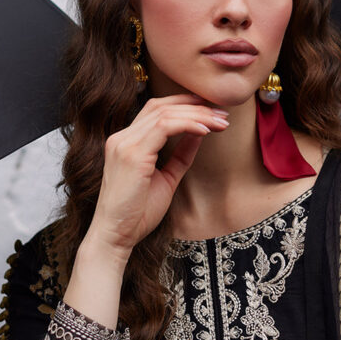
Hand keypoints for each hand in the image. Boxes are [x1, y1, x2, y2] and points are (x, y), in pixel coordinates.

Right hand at [85, 94, 228, 262]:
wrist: (117, 235)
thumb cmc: (138, 213)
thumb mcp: (166, 179)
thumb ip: (180, 156)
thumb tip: (198, 134)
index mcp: (126, 142)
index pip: (155, 110)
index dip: (184, 104)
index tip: (211, 110)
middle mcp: (122, 138)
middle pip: (161, 106)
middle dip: (195, 106)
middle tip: (223, 113)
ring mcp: (124, 144)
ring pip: (164, 114)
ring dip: (197, 114)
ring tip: (220, 122)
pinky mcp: (132, 154)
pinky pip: (164, 128)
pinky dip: (188, 125)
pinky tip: (206, 130)